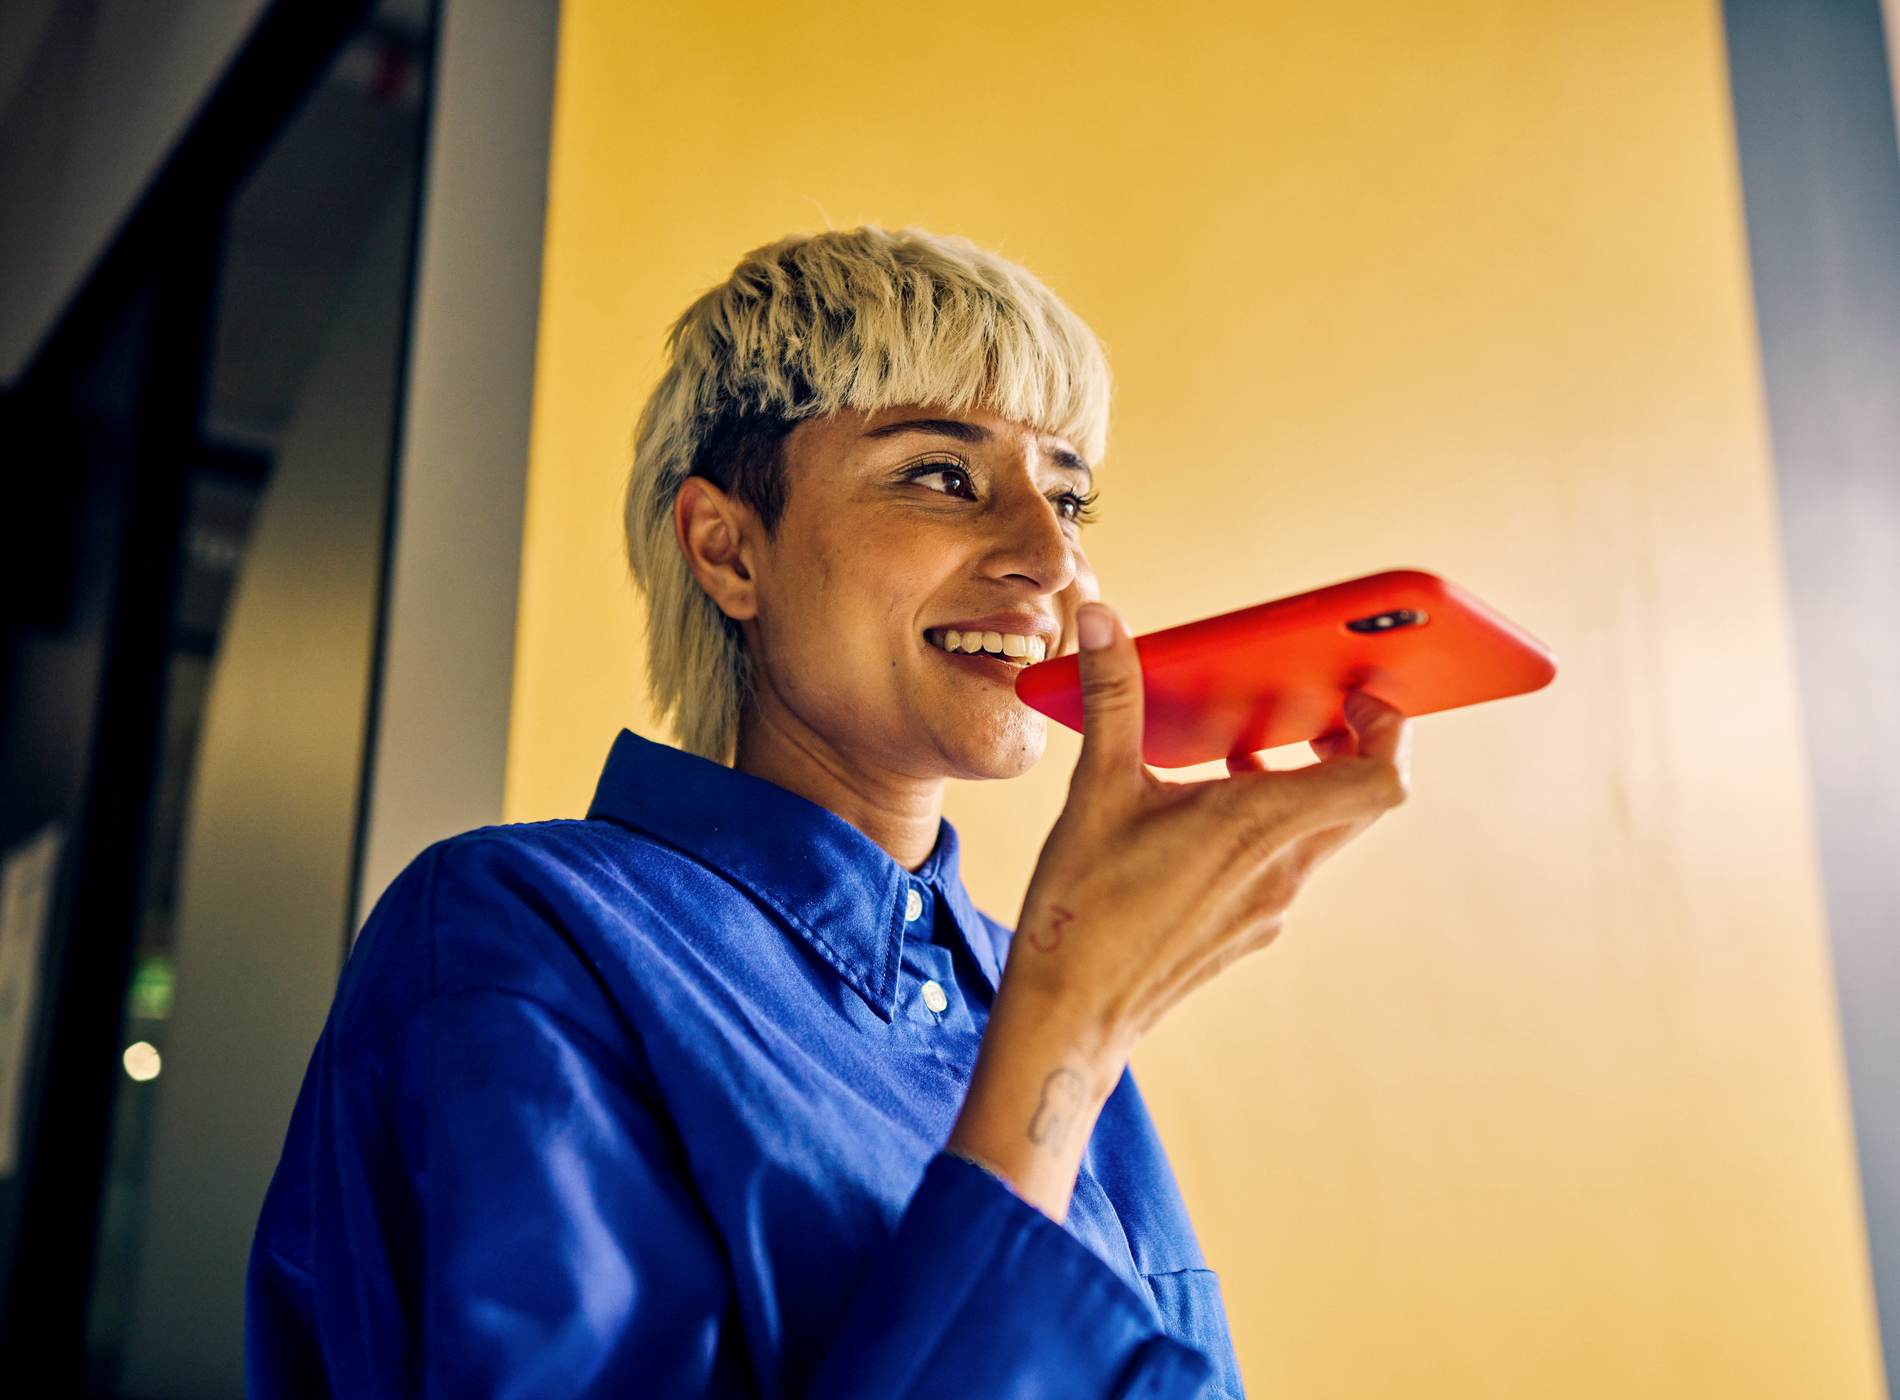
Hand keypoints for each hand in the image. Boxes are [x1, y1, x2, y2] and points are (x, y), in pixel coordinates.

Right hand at [1005, 600, 1412, 1054]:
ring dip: (1301, 784)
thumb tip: (1105, 621)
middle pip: (1361, 799)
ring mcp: (1270, 907)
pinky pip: (1285, 863)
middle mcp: (1280, 870)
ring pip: (1320, 831)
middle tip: (1311, 705)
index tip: (1359, 692)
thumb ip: (1112, 698)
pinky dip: (1267, 825)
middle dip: (1348, 743)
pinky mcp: (1248, 929)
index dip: (1391, 729)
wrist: (1070, 1019)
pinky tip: (1202, 814)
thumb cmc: (1081, 911)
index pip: (1381, 779)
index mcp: (1257, 825)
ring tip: (1242, 750)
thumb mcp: (1095, 790)